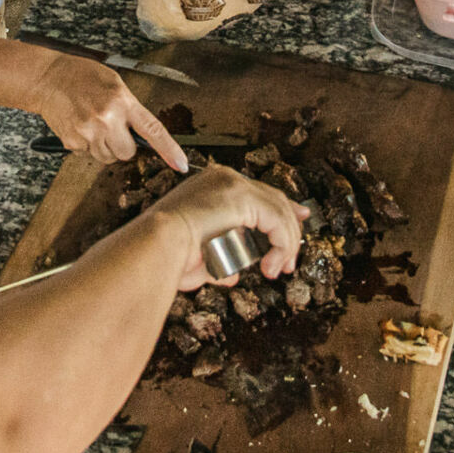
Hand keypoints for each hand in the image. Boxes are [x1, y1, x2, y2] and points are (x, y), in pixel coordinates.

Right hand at [33, 55, 187, 170]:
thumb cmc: (83, 76)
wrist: (49, 78)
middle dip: (123, 144)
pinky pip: (88, 155)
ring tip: (93, 124)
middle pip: (127, 153)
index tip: (182, 164)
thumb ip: (131, 109)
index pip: (152, 130)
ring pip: (108, 157)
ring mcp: (88, 132)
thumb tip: (144, 135)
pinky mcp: (72, 142)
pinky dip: (86, 146)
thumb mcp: (115, 84)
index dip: (169, 150)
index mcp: (122, 101)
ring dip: (104, 146)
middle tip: (112, 126)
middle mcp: (106, 118)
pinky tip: (80, 126)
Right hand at [149, 166, 307, 289]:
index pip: (256, 194)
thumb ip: (220, 260)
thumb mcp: (202, 256)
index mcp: (212, 184)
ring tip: (279, 269)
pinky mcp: (243, 196)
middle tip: (293, 254)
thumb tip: (233, 275)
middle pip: (272, 197)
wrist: (157, 246)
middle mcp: (224, 177)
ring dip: (285, 243)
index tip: (296, 222)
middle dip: (290, 224)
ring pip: (278, 210)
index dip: (279, 210)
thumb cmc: (170, 254)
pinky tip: (274, 264)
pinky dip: (282, 244)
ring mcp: (234, 184)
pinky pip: (276, 221)